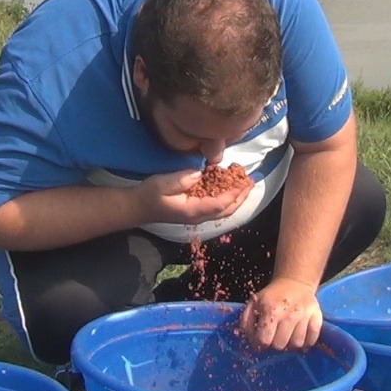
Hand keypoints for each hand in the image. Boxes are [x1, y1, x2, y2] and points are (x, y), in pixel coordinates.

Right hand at [136, 169, 252, 225]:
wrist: (139, 206)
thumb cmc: (150, 195)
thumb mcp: (162, 184)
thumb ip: (181, 179)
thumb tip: (199, 174)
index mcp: (192, 211)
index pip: (219, 205)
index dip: (233, 194)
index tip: (243, 181)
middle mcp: (199, 216)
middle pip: (227, 210)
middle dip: (241, 196)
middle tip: (250, 181)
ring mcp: (198, 215)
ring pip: (224, 210)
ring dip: (236, 197)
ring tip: (245, 182)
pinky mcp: (196, 210)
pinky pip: (217, 206)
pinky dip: (228, 197)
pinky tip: (229, 185)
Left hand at [239, 278, 322, 350]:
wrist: (294, 282)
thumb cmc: (271, 297)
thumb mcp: (253, 304)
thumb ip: (246, 324)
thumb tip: (251, 343)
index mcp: (271, 310)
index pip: (264, 341)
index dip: (260, 344)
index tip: (261, 340)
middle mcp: (289, 313)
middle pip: (280, 345)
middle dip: (275, 343)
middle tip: (275, 336)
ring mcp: (305, 315)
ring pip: (296, 344)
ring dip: (290, 344)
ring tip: (287, 336)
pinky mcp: (317, 316)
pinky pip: (312, 340)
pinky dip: (306, 343)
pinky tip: (299, 336)